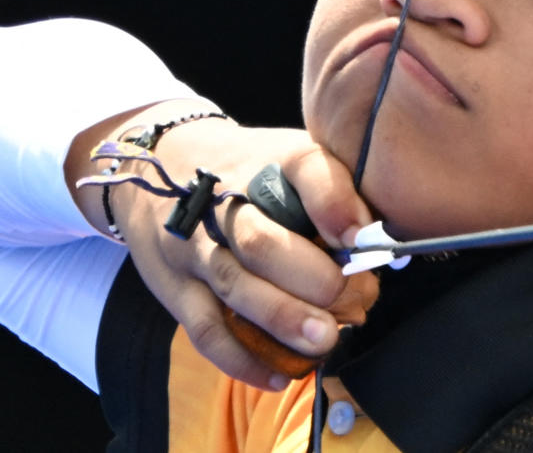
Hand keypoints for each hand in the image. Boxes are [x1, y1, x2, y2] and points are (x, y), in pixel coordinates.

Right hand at [66, 99, 378, 389]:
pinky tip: (280, 374)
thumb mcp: (294, 157)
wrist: (160, 165)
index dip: (334, 203)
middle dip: (313, 279)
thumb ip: (336, 192)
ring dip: (283, 319)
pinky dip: (243, 358)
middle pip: (262, 241)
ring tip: (324, 341)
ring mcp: (195, 247)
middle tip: (357, 301)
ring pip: (236, 287)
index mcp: (268, 160)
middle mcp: (225, 202)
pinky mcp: (175, 287)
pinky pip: (205, 329)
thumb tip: (372, 243)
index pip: (303, 167)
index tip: (362, 238)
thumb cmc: (250, 170)